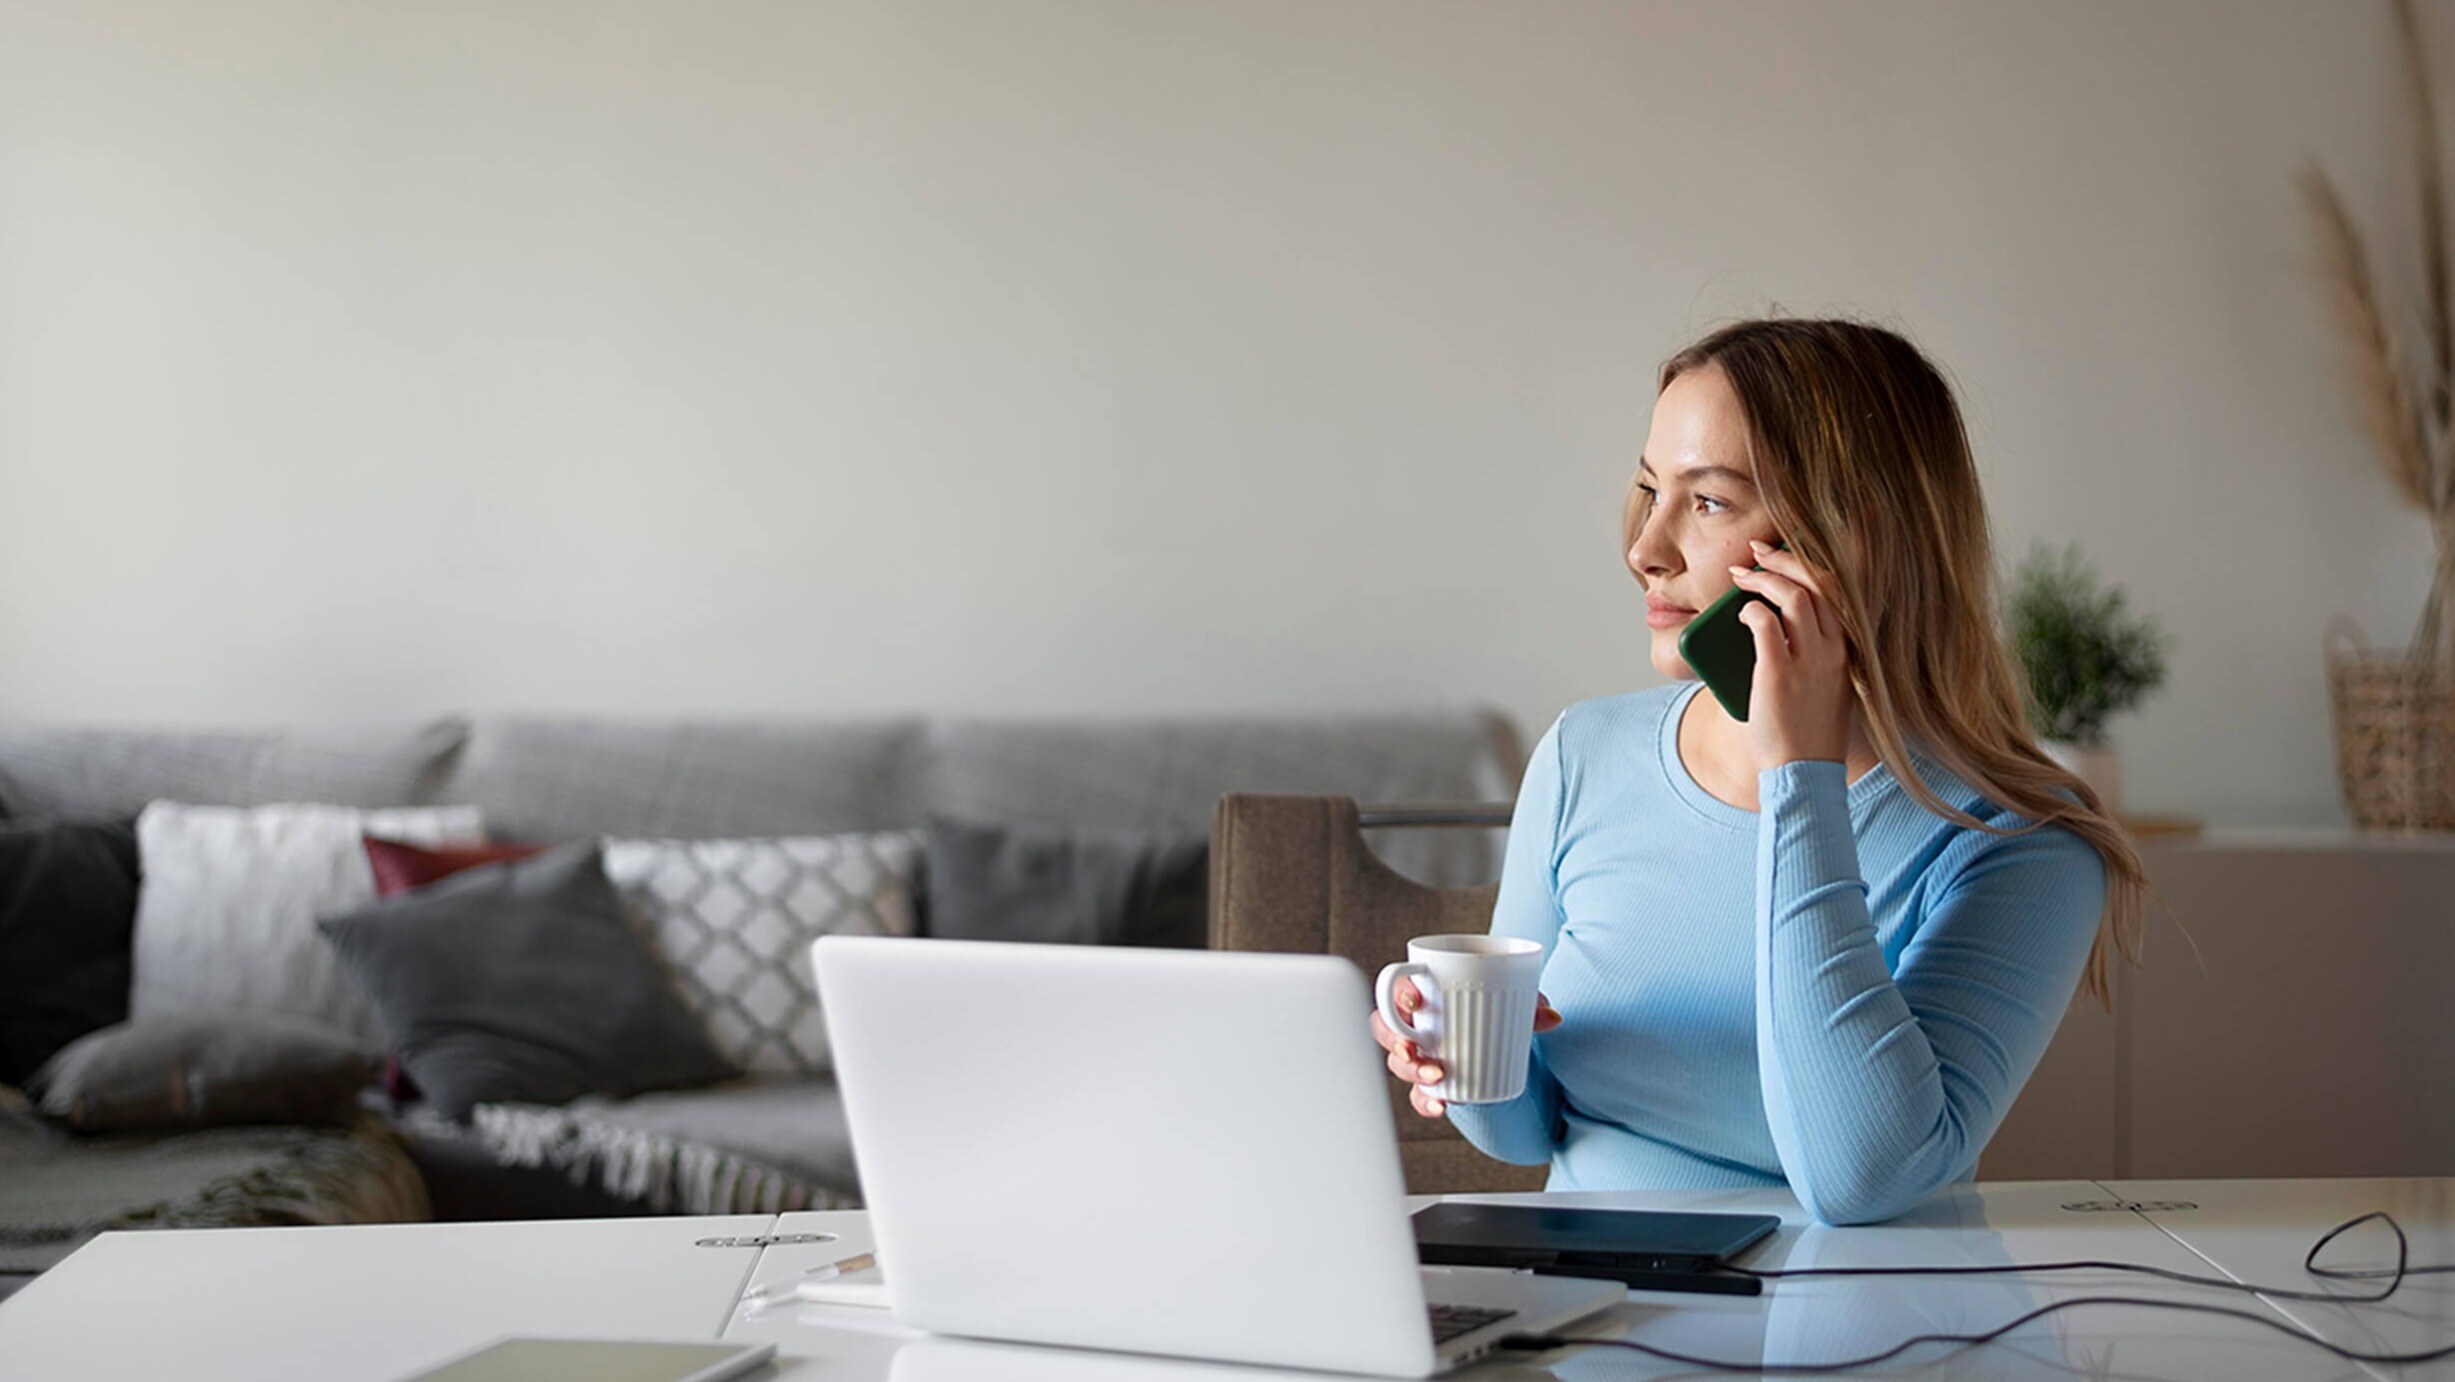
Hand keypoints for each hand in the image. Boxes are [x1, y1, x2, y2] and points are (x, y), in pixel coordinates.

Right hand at [1368, 976, 1561, 1117]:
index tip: (1415, 1001)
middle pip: (1386, 1029)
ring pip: (1398, 1063)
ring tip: (1436, 1075)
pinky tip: (1440, 1105)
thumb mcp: (1516, 1000)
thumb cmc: (1499, 1009)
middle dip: (1394, 1040)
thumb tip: (1552, 1017)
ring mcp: (1421, 1054)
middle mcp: (1415, 1024)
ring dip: (1412, 1071)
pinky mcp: (1432, 1082)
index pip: (1396, 988)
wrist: (1505, 1041)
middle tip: (1412, 1047)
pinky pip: (1418, 1095)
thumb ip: (1531, 1003)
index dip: (1396, 994)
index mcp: (1426, 992)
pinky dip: (1426, 1101)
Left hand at [1729, 538, 1855, 773]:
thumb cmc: (1807, 732)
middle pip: (1820, 584)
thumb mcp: (1823, 686)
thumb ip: (1808, 655)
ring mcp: (1810, 661)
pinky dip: (1751, 609)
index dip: (1810, 565)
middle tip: (1758, 551)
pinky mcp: (1780, 674)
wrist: (1804, 773)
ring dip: (1765, 579)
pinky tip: (1741, 612)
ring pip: (1795, 597)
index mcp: (1848, 651)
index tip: (1784, 555)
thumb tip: (1769, 622)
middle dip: (1787, 559)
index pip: (1838, 591)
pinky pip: (1765, 624)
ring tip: (1742, 576)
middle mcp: (1835, 650)